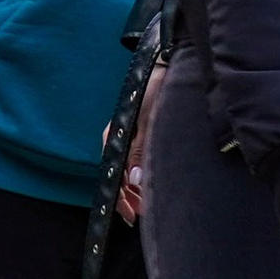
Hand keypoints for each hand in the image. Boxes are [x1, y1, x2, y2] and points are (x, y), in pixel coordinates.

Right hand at [115, 64, 168, 226]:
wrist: (167, 63)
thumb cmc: (156, 89)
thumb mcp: (149, 120)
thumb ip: (140, 151)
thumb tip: (134, 181)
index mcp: (115, 135)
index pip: (112, 174)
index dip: (120, 197)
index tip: (131, 214)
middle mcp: (119, 138)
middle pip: (119, 175)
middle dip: (128, 197)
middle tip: (140, 215)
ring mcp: (130, 136)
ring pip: (128, 170)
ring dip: (135, 189)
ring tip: (146, 206)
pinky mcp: (142, 132)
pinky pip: (136, 161)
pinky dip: (141, 176)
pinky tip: (148, 185)